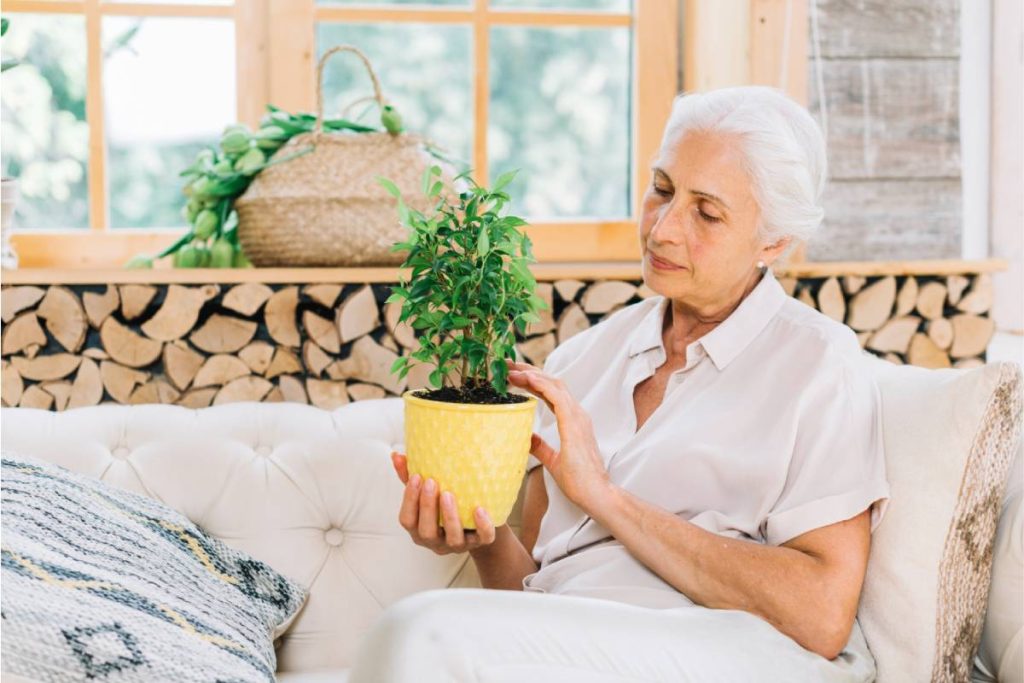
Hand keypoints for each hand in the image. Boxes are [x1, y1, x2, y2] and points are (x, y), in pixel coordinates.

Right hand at [390, 450, 497, 554]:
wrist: (476, 524)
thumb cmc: (445, 505)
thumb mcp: (427, 493)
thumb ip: (410, 477)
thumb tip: (397, 456)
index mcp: (419, 529)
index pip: (407, 520)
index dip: (409, 500)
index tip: (416, 477)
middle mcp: (436, 541)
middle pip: (426, 531)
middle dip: (427, 507)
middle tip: (431, 482)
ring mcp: (458, 545)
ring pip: (452, 538)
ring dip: (449, 516)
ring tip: (448, 494)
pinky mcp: (480, 542)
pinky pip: (483, 538)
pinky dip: (482, 526)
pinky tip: (479, 509)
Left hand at [505, 359, 613, 510]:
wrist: (595, 494)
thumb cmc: (579, 480)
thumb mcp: (553, 460)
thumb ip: (541, 447)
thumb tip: (528, 439)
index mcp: (573, 421)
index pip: (552, 393)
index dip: (534, 381)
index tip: (515, 376)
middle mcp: (577, 415)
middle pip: (553, 383)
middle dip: (531, 371)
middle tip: (509, 365)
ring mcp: (577, 418)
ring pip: (555, 385)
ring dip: (533, 375)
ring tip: (513, 370)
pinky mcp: (574, 425)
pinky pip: (557, 398)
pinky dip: (542, 385)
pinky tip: (528, 380)